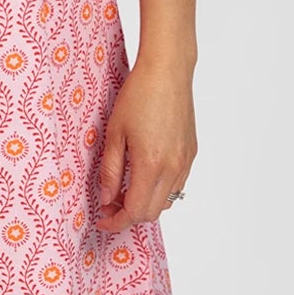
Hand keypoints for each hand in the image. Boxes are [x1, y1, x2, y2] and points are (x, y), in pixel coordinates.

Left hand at [97, 59, 196, 231]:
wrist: (168, 72)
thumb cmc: (138, 96)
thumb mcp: (114, 134)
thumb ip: (110, 171)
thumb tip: (107, 199)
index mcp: (151, 165)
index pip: (135, 211)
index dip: (116, 222)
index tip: (102, 220)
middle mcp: (173, 168)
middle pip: (152, 213)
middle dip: (129, 216)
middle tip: (109, 205)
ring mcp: (185, 162)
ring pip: (166, 202)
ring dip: (145, 204)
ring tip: (124, 191)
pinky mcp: (191, 154)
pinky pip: (177, 185)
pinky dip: (159, 191)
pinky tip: (142, 177)